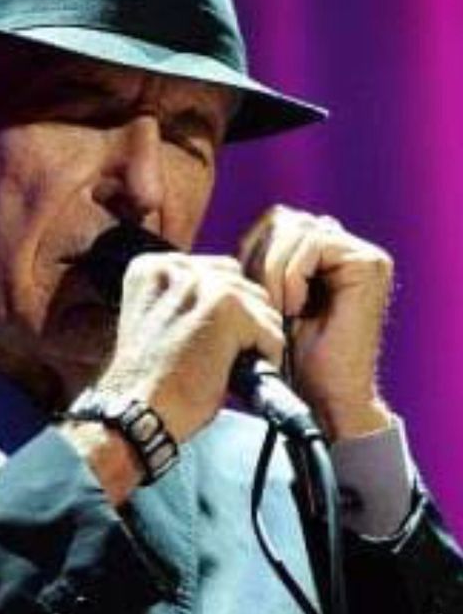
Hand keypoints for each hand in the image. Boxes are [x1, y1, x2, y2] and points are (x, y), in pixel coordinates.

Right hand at [94, 253, 285, 443]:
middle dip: (241, 325)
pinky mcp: (226, 307)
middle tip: (209, 358)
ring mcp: (202, 284)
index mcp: (151, 267)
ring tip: (216, 366)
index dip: (218, 314)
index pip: (217, 273)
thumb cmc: (150, 379)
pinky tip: (228, 375)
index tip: (194, 341)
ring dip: (250, 343)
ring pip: (263, 309)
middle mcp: (175, 267)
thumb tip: (244, 295)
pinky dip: (263, 362)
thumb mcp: (160, 321)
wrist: (137, 411)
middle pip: (244, 286)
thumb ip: (189, 298)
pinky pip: (273, 335)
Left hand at [237, 205, 394, 440]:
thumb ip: (258, 264)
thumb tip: (244, 235)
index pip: (273, 222)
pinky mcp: (370, 262)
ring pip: (295, 230)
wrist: (318, 394)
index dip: (249, 252)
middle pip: (282, 219)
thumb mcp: (261, 301)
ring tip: (280, 310)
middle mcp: (344, 246)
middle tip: (262, 304)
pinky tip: (297, 308)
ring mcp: (360, 253)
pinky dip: (293, 277)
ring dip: (273, 273)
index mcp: (319, 252)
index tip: (247, 294)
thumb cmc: (285, 356)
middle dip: (258, 260)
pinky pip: (313, 245)